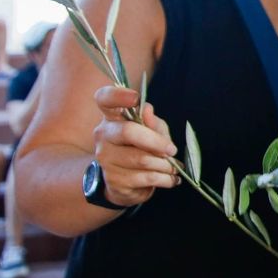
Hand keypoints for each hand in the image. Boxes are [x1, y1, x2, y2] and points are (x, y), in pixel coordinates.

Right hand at [92, 84, 178, 207]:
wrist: (128, 181)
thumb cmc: (143, 147)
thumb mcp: (154, 130)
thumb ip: (152, 122)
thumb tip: (147, 110)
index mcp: (112, 116)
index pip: (105, 99)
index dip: (118, 95)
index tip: (135, 98)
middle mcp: (103, 134)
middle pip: (128, 132)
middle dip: (156, 142)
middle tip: (172, 150)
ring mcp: (105, 158)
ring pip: (141, 159)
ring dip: (165, 165)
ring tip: (173, 167)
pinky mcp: (113, 179)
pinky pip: (145, 178)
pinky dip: (164, 179)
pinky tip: (170, 178)